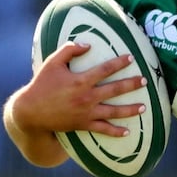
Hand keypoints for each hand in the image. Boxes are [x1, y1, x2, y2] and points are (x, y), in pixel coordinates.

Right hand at [16, 41, 147, 136]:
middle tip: (145, 81)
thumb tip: (87, 44)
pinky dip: (115, 131)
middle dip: (132, 84)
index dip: (120, 63)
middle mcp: (87, 97)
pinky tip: (127, 131)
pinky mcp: (83, 125)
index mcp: (80, 80)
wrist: (31, 112)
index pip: (105, 69)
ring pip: (114, 112)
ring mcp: (86, 112)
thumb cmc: (41, 85)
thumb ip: (69, 50)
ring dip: (130, 110)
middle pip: (115, 90)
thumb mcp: (52, 63)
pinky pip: (103, 129)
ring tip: (144, 107)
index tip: (132, 58)